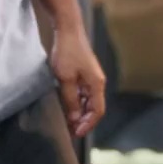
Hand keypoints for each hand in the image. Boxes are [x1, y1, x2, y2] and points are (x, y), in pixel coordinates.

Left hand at [50, 25, 106, 139]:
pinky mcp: (84, 73)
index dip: (88, 124)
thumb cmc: (67, 52)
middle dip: (84, 121)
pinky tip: (67, 106)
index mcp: (96, 84)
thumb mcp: (65, 79)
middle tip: (70, 132)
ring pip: (88, 101)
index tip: (76, 134)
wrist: (68, 29)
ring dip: (80, 112)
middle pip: (94, 108)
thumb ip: (70, 100)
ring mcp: (91, 77)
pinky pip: (83, 93)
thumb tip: (75, 118)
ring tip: (67, 122)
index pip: (97, 111)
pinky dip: (77, 102)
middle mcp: (97, 82)